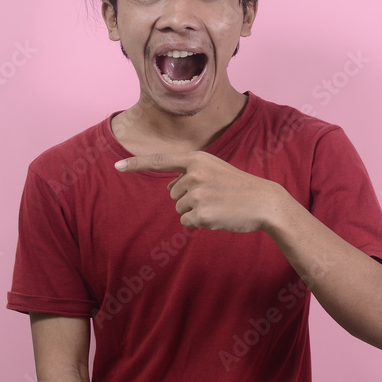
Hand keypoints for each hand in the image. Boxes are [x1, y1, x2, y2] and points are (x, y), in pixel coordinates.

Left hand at [114, 151, 286, 232]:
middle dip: (188, 199)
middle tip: (214, 197)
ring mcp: (197, 194)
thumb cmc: (239, 187)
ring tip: (218, 206)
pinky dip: (199, 223)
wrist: (264, 202)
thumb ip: (190, 173)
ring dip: (194, 212)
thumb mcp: (215, 169)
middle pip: (172, 194)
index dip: (136, 164)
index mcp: (197, 159)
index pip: (160, 160)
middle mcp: (194, 173)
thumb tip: (169, 188)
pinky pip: (187, 222)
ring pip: (179, 209)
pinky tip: (217, 217)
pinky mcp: (201, 213)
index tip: (117, 166)